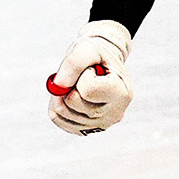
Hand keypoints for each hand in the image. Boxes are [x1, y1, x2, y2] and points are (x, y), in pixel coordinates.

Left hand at [47, 20, 132, 134]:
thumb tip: (58, 87)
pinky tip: (68, 94)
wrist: (100, 63)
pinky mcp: (85, 130)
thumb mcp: (88, 48)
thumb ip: (74, 64)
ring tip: (75, 84)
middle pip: (73, 102)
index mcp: (121, 94)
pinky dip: (56, 104)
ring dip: (60, 93)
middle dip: (70, 84)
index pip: (87, 90)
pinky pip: (58, 120)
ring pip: (62, 112)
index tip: (92, 70)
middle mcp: (114, 114)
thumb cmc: (97, 55)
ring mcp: (100, 125)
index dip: (82, 75)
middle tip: (81, 76)